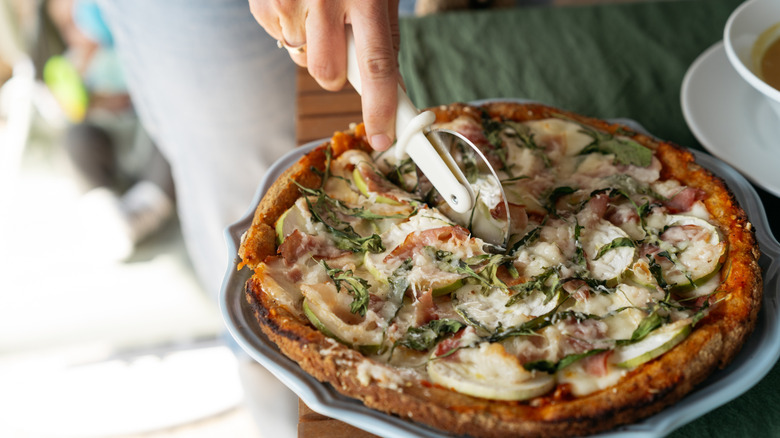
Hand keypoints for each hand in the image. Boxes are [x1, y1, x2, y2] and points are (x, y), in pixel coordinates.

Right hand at [249, 0, 400, 150]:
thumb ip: (385, 38)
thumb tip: (394, 91)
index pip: (375, 67)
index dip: (379, 109)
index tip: (382, 139)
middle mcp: (326, 0)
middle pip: (328, 74)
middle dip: (336, 74)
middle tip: (338, 45)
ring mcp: (289, 1)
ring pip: (301, 60)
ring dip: (311, 47)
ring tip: (318, 10)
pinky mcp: (262, 4)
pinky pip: (279, 40)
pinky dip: (290, 28)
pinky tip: (299, 2)